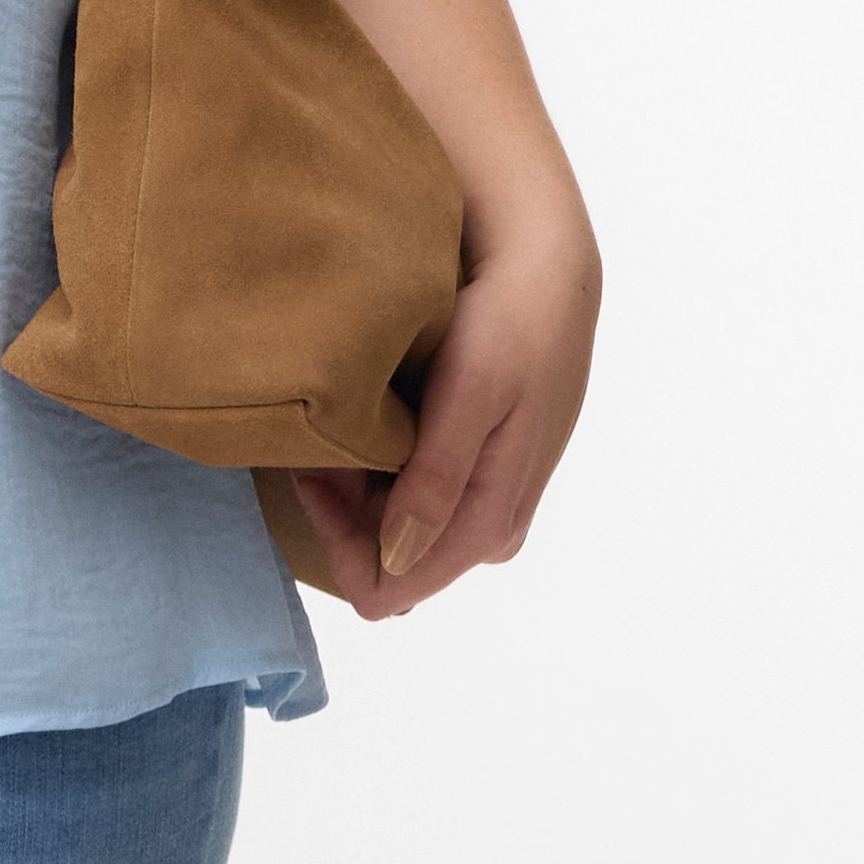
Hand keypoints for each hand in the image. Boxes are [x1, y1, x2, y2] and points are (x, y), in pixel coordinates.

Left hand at [287, 190, 601, 624]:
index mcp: (489, 525)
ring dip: (355, 488)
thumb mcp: (471, 393)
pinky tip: (366, 422)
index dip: (336, 537)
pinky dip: (376, 470)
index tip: (317, 469)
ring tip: (339, 424)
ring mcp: (486, 504)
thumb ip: (436, 479)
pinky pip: (410, 500)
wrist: (546, 274)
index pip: (385, 589)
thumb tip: (397, 559)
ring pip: (394, 533)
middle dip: (341, 511)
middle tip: (321, 438)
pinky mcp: (480, 476)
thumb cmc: (512, 325)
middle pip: (386, 563)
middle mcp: (491, 530)